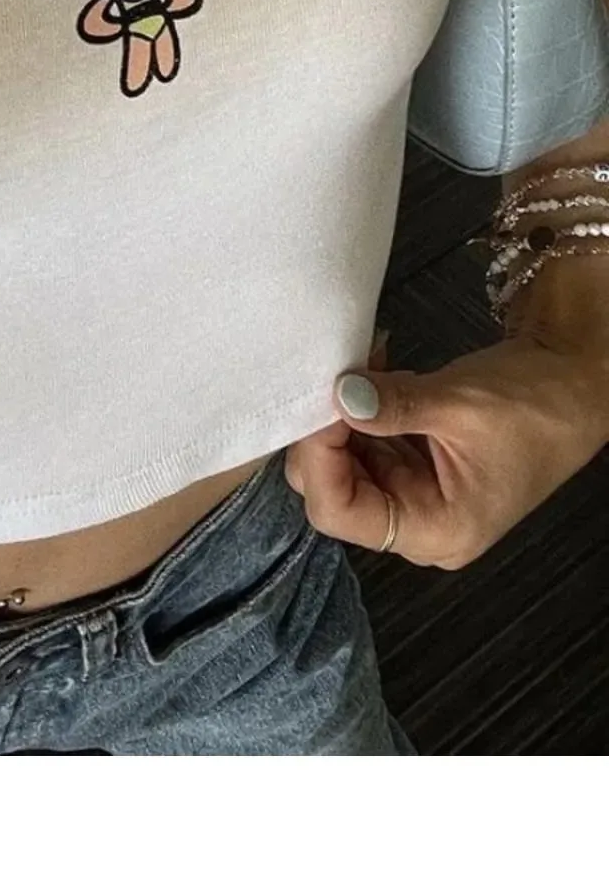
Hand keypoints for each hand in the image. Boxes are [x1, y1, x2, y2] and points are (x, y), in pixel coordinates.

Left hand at [283, 330, 608, 568]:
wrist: (577, 383)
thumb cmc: (536, 406)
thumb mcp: (460, 404)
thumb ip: (392, 405)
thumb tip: (337, 395)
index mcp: (436, 530)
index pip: (339, 512)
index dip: (317, 458)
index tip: (320, 402)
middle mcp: (418, 523)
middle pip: (334, 489)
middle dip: (322, 433)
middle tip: (327, 377)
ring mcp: (414, 492)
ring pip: (343, 462)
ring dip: (340, 414)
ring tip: (357, 363)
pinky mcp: (413, 462)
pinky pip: (365, 440)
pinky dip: (359, 406)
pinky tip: (372, 366)